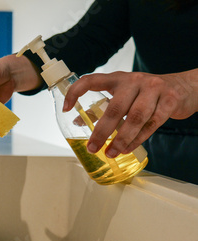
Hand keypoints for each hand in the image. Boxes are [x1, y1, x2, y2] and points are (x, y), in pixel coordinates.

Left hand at [64, 70, 197, 157]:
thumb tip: (76, 120)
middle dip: (102, 131)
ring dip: (121, 138)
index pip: (91, 80)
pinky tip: (127, 148)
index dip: (75, 92)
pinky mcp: (170, 100)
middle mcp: (134, 81)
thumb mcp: (123, 94)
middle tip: (92, 147)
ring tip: (111, 153)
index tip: (65, 108)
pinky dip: (138, 138)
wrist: (184, 87)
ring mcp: (154, 89)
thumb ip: (101, 106)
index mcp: (117, 78)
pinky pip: (152, 124)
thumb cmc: (145, 93)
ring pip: (134, 118)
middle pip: (114, 108)